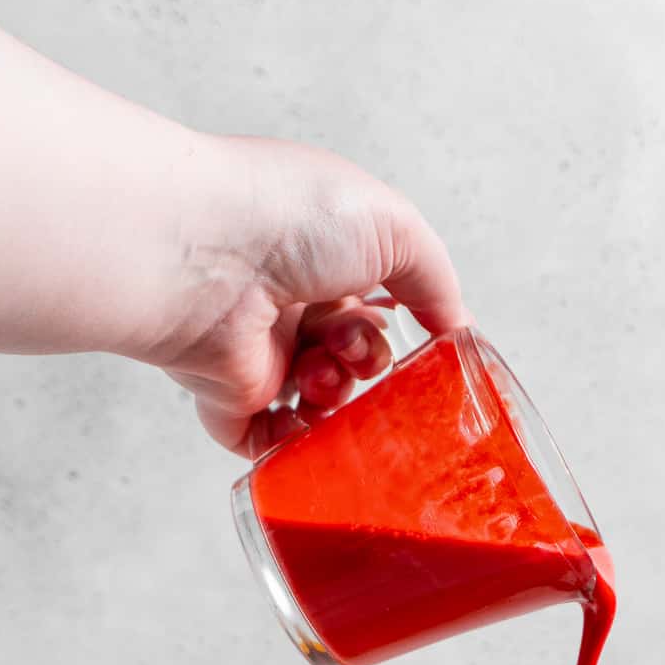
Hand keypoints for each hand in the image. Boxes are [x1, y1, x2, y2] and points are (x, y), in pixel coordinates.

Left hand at [142, 137, 465, 457]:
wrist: (206, 256)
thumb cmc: (291, 219)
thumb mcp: (396, 227)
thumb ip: (437, 280)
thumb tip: (458, 331)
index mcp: (317, 251)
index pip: (369, 299)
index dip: (395, 321)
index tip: (418, 339)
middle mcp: (284, 299)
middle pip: (349, 354)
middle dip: (368, 359)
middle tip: (356, 349)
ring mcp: (254, 349)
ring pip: (318, 399)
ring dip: (338, 396)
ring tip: (324, 372)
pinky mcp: (227, 395)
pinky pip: (269, 440)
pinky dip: (298, 445)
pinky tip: (314, 430)